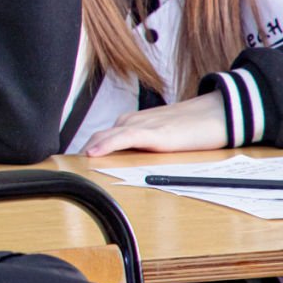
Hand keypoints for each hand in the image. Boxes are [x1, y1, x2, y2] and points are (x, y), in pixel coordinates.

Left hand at [83, 92, 226, 156]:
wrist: (219, 113)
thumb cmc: (193, 127)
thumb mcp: (161, 137)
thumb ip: (142, 144)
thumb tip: (127, 160)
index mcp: (132, 123)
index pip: (101, 137)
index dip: (85, 150)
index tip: (69, 165)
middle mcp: (132, 121)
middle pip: (98, 136)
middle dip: (81, 152)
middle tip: (63, 169)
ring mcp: (142, 125)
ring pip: (107, 136)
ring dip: (89, 150)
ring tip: (70, 166)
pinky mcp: (154, 133)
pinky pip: (124, 138)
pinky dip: (107, 145)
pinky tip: (94, 153)